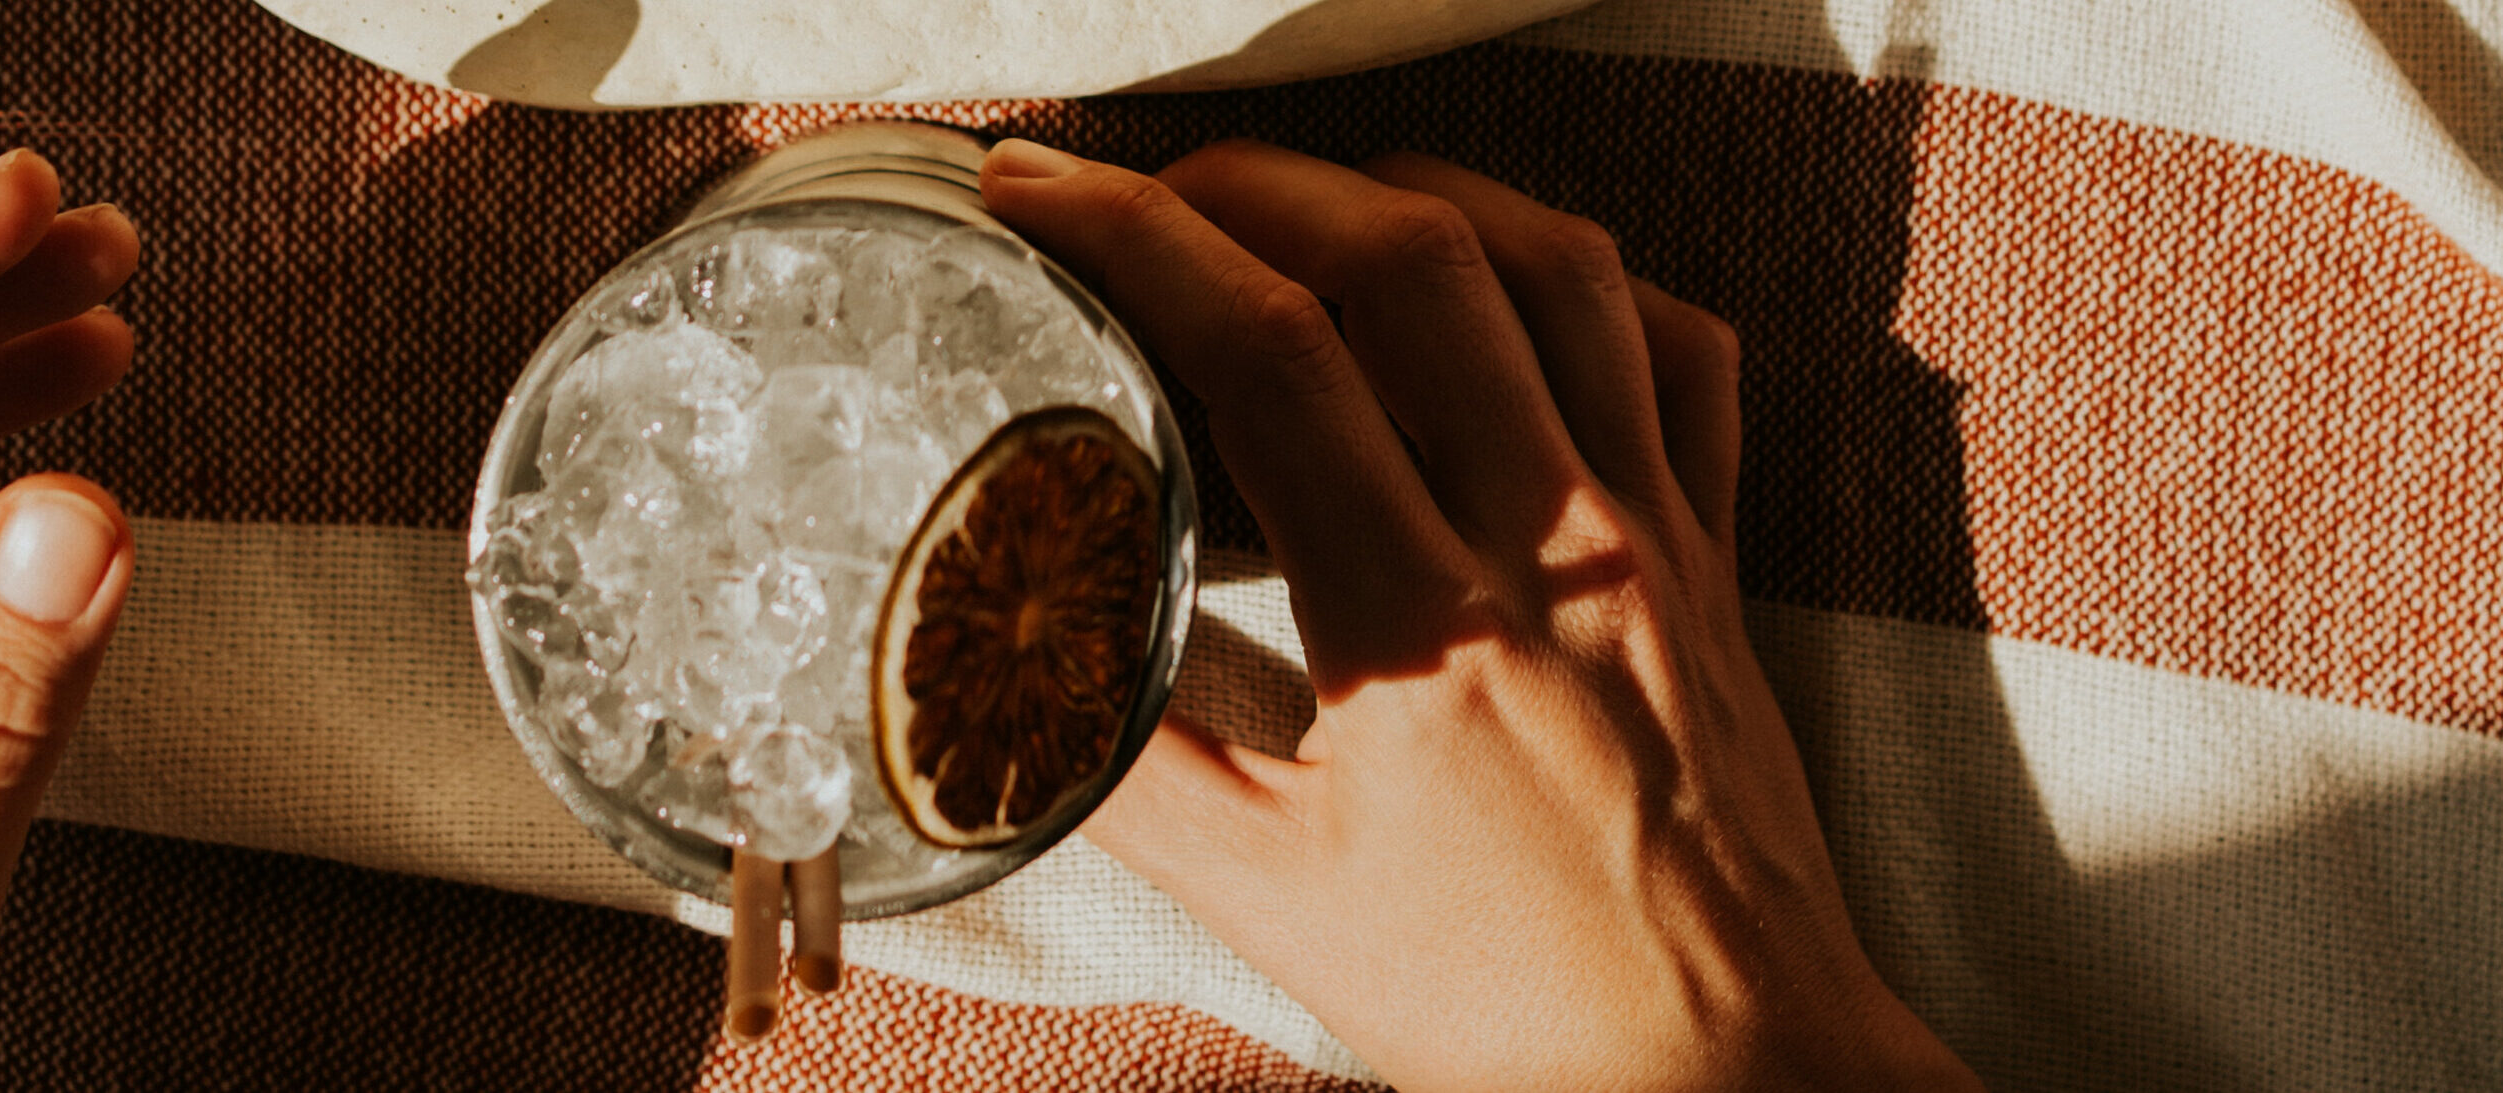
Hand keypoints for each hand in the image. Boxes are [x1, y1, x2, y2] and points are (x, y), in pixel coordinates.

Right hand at [981, 139, 1977, 1091]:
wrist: (1722, 1063)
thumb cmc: (1506, 999)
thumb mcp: (1270, 898)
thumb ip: (1123, 768)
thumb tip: (990, 670)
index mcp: (1419, 624)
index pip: (1265, 355)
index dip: (1135, 241)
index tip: (1044, 195)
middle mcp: (1553, 540)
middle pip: (1410, 261)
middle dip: (1259, 184)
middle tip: (1156, 191)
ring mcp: (1653, 529)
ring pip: (1557, 269)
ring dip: (1421, 196)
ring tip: (1314, 200)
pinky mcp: (1715, 550)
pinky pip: (1686, 354)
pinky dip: (1597, 283)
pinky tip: (1517, 291)